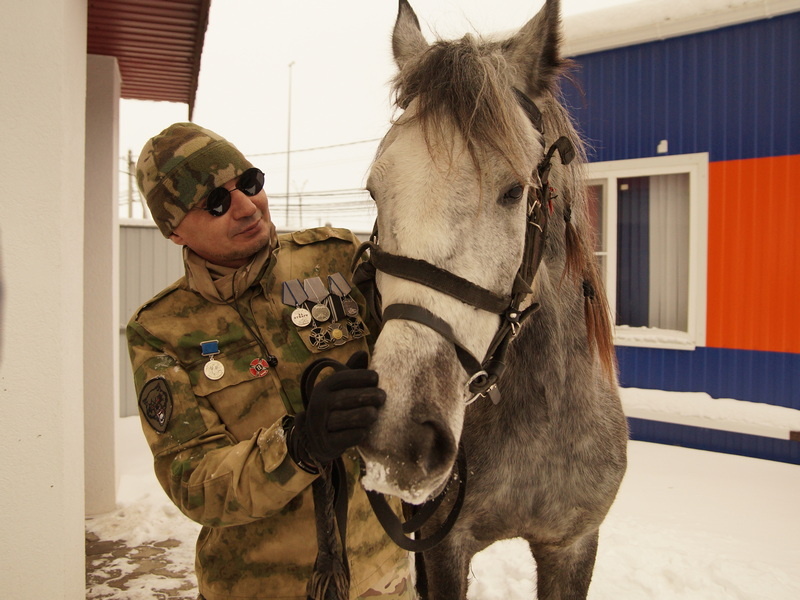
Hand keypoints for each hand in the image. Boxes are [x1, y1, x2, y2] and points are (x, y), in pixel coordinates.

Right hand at [287, 352, 384, 467]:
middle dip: (368, 396)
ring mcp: (321, 425)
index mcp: (323, 388)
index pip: (342, 378)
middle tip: (383, 397)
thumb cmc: (335, 408)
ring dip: (365, 415)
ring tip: (375, 413)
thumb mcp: (339, 389)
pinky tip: (366, 430)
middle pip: (347, 398)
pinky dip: (358, 434)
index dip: (360, 376)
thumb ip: (351, 372)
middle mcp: (319, 404)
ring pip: (347, 418)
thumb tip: (363, 352)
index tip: (376, 377)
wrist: (315, 439)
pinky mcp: (326, 443)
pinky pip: (345, 437)